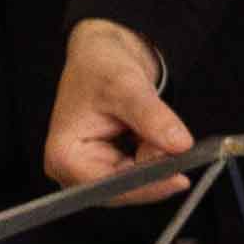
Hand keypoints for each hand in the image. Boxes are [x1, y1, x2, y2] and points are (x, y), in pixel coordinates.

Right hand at [42, 21, 190, 186]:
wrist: (104, 55)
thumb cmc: (100, 66)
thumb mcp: (128, 87)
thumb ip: (153, 118)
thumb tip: (179, 145)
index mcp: (64, 156)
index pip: (107, 188)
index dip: (145, 187)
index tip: (178, 178)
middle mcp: (72, 170)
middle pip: (124, 188)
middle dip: (153, 166)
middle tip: (170, 137)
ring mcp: (91, 170)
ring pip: (138, 181)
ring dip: (155, 156)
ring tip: (151, 122)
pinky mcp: (108, 166)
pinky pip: (142, 171)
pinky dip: (155, 153)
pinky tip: (149, 131)